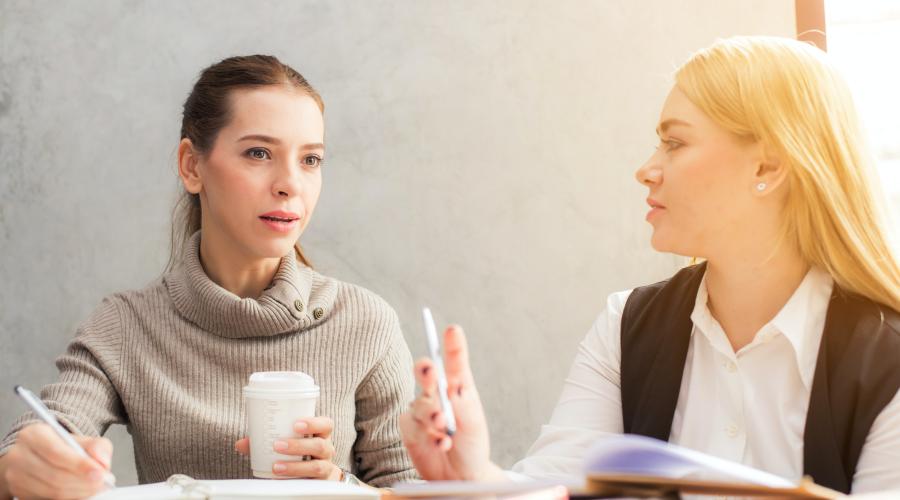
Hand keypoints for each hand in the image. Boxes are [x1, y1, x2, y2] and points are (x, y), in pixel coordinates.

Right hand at [2, 423, 112, 498]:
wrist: (40, 457)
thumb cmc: (62, 448)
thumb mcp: (82, 440)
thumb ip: (97, 447)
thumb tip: (102, 462)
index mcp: (33, 435)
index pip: (56, 452)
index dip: (79, 465)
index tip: (100, 473)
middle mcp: (19, 455)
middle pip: (54, 475)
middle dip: (82, 482)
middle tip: (102, 483)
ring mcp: (16, 476)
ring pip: (51, 490)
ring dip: (78, 492)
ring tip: (95, 488)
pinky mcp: (19, 492)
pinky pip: (47, 498)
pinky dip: (69, 497)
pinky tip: (81, 492)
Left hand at [235, 416, 341, 479]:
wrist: (314, 475)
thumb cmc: (299, 453)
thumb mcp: (287, 442)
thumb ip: (265, 441)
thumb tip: (241, 444)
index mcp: (321, 435)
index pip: (326, 425)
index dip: (314, 423)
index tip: (296, 424)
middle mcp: (326, 450)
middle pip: (320, 445)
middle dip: (298, 445)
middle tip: (277, 445)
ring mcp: (326, 467)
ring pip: (317, 467)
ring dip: (295, 466)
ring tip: (276, 466)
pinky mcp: (321, 484)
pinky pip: (312, 484)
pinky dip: (295, 482)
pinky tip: (281, 481)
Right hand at [399, 325, 505, 480]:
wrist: (460, 475)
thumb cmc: (470, 444)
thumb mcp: (473, 422)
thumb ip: (461, 403)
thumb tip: (451, 384)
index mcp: (457, 387)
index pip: (454, 363)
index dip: (453, 346)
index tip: (453, 330)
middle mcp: (437, 394)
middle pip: (426, 373)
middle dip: (426, 371)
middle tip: (431, 372)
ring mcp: (421, 410)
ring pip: (420, 404)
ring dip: (432, 415)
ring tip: (444, 427)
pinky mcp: (409, 428)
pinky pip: (414, 426)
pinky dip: (429, 436)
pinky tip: (441, 443)